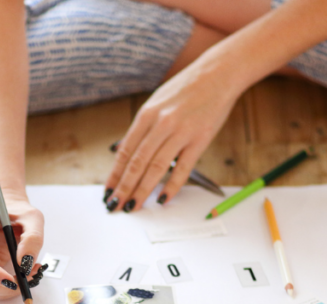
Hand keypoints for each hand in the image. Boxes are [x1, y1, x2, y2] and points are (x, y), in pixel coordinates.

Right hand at [0, 195, 45, 300]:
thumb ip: (32, 238)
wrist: (11, 214)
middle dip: (3, 287)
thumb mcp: (33, 218)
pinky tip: (21, 276)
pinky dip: (7, 290)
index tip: (10, 279)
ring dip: (7, 290)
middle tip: (28, 280)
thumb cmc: (18, 213)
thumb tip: (25, 263)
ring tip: (29, 274)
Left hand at [105, 52, 241, 211]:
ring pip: (156, 168)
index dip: (115, 175)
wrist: (218, 73)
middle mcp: (160, 123)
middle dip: (124, 188)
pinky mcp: (200, 139)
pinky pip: (183, 168)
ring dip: (142, 191)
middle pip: (136, 163)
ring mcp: (180, 131)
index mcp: (146, 114)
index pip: (125, 152)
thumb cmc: (186, 89)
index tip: (108, 191)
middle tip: (115, 206)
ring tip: (134, 207)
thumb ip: (142, 128)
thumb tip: (124, 152)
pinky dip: (172, 186)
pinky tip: (163, 199)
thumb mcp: (156, 102)